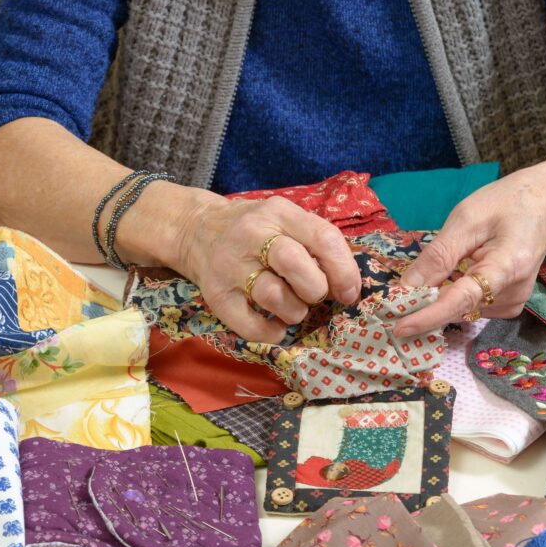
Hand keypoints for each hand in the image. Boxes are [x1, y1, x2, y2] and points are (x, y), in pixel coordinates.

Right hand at [176, 194, 361, 343]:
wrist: (197, 231)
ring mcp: (230, 266)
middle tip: (314, 295)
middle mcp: (251, 235)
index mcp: (278, 213)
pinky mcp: (215, 294)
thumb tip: (347, 287)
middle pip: (295, 264)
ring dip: (295, 312)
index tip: (348, 292)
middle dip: (316, 290)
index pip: (322, 238)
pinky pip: (250, 325)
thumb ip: (315, 243)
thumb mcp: (284, 219)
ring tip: (292, 308)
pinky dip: (272, 333)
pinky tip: (276, 326)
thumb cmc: (255, 230)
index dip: (343, 271)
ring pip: (274, 297)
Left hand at [394, 157, 545, 336]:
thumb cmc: (508, 203)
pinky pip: (470, 305)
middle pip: (458, 308)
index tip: (399, 328)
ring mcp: (514, 301)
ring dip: (440, 296)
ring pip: (461, 308)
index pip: (462, 300)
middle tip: (393, 298)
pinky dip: (454, 295)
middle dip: (424, 305)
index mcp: (508, 266)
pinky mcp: (509, 304)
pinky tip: (457, 273)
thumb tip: (406, 288)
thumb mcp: (467, 219)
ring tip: (441, 266)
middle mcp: (515, 292)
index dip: (428, 316)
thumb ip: (438, 255)